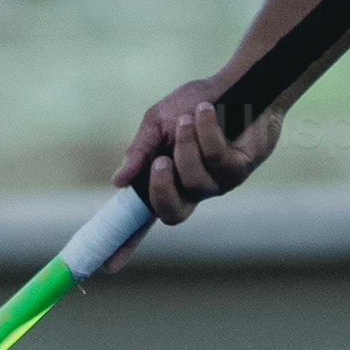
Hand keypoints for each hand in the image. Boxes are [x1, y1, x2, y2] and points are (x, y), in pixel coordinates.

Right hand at [114, 70, 285, 226]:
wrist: (237, 83)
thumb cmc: (195, 104)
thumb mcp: (157, 123)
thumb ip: (139, 152)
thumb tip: (117, 183)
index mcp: (165, 180)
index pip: (142, 218)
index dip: (126, 243)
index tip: (108, 266)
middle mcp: (192, 189)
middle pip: (171, 213)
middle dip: (161, 188)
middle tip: (160, 161)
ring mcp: (218, 183)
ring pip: (194, 181)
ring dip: (187, 145)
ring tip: (189, 117)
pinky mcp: (241, 169)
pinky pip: (217, 159)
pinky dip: (207, 131)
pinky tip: (208, 112)